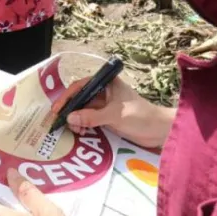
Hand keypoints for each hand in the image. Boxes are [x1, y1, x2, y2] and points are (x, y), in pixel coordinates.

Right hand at [50, 76, 174, 148]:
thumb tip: (69, 118)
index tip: (57, 109)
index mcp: (106, 83)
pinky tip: (81, 132)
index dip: (67, 97)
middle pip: (80, 98)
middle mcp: (104, 92)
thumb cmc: (140, 116)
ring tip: (72, 130)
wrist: (159, 130)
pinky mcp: (107, 118)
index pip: (81, 86)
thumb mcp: (114, 115)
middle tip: (58, 121)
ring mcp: (105, 105)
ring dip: (76, 119)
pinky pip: (89, 119)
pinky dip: (83, 125)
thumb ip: (91, 116)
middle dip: (69, 109)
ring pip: (83, 110)